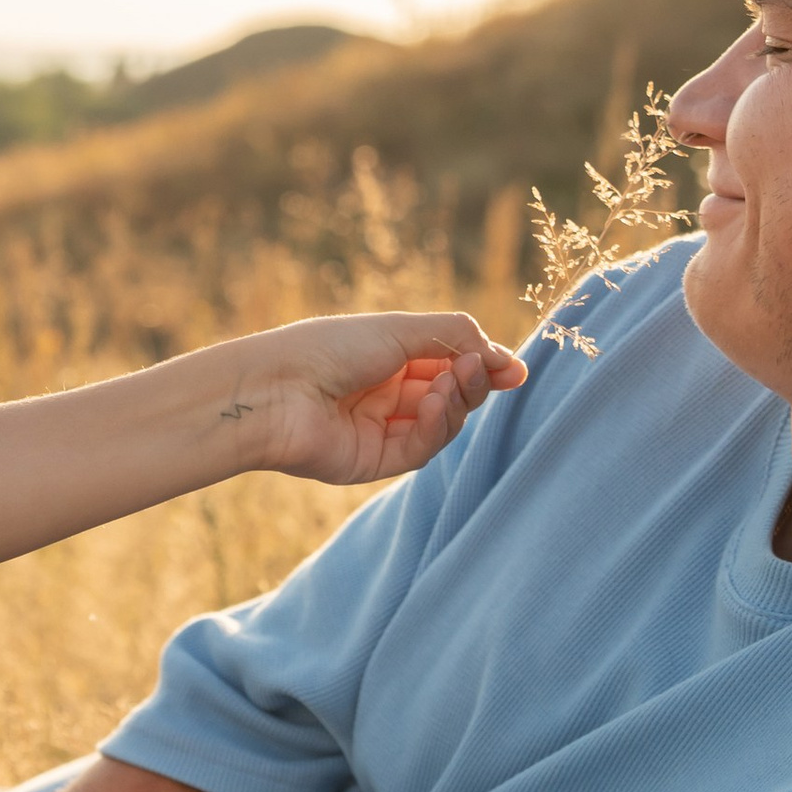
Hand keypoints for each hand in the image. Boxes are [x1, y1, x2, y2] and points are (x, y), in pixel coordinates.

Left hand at [223, 309, 528, 486]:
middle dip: (471, 381)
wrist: (277, 390)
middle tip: (476, 369)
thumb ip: (457, 338)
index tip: (515, 370)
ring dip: (456, 401)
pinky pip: (420, 449)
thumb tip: (510, 364)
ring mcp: (377, 430)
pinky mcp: (371, 462)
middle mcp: (382, 394)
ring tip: (450, 381)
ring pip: (441, 424)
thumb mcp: (402, 329)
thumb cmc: (329, 348)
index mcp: (384, 357)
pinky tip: (435, 404)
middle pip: (449, 394)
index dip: (480, 366)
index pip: (446, 364)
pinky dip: (437, 427)